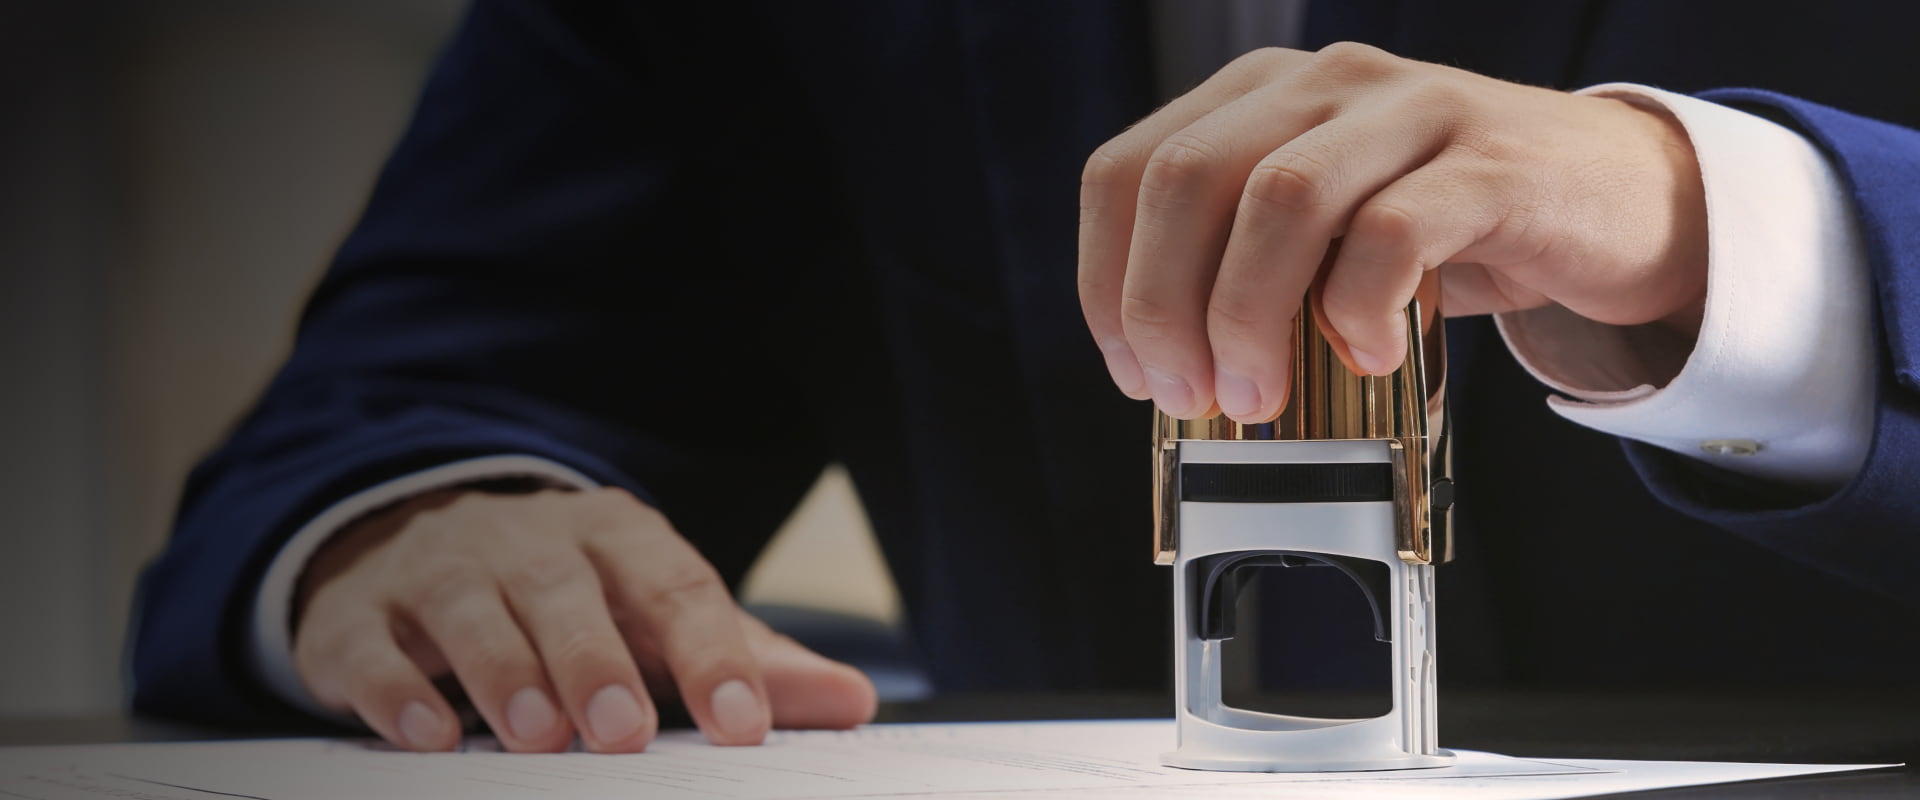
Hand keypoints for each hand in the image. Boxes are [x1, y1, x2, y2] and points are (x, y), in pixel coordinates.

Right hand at [292, 486, 876, 752]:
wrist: (418, 545)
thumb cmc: (569, 599)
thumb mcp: (657, 616)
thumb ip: (745, 659)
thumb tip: (853, 702)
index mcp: (616, 536)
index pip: (673, 585)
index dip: (710, 652)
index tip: (742, 724)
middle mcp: (527, 541)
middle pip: (565, 590)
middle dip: (595, 659)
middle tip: (623, 733)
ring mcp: (440, 571)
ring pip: (472, 610)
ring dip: (503, 673)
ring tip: (536, 737)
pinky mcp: (359, 613)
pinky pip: (372, 644)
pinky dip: (394, 685)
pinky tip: (422, 732)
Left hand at [1079, 43, 1706, 421]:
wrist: (1625, 200)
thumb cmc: (1456, 231)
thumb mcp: (1328, 239)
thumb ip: (1247, 272)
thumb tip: (1168, 373)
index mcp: (1260, 96)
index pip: (1126, 170)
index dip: (1108, 281)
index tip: (1134, 373)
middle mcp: (1323, 83)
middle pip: (1186, 180)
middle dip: (1164, 306)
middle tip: (1192, 396)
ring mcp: (1409, 109)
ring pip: (1279, 198)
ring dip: (1247, 315)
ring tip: (1261, 396)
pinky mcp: (1489, 162)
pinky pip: (1392, 231)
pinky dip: (1360, 310)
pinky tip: (1370, 355)